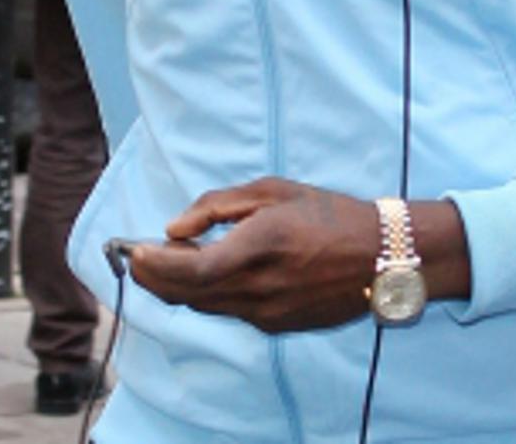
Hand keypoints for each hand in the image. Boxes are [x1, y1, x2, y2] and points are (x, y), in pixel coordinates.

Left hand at [130, 177, 469, 333]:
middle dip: (154, 276)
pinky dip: (209, 294)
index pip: (188, 270)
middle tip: (138, 254)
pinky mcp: (276, 325)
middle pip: (186, 295)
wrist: (382, 256)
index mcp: (259, 246)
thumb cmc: (328, 213)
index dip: (153, 264)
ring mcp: (267, 312)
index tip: (133, 249)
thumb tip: (173, 227)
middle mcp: (259, 287)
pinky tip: (212, 271)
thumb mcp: (274, 190)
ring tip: (171, 259)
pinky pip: (229, 312)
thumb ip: (217, 206)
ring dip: (179, 286)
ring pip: (204, 306)